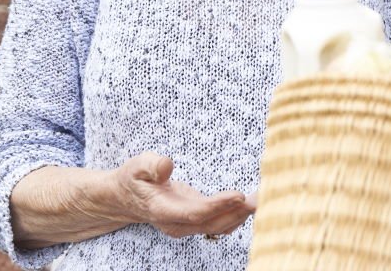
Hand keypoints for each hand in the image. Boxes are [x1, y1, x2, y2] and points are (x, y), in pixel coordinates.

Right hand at [113, 152, 254, 239]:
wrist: (125, 198)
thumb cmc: (133, 179)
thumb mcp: (136, 166)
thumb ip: (151, 165)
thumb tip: (167, 166)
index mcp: (163, 210)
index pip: (196, 212)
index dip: (219, 205)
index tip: (240, 194)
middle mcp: (177, 223)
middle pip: (213, 223)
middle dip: (239, 212)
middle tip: (263, 197)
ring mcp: (187, 224)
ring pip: (219, 226)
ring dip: (243, 214)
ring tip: (265, 197)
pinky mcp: (195, 219)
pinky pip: (220, 222)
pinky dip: (238, 214)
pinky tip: (253, 202)